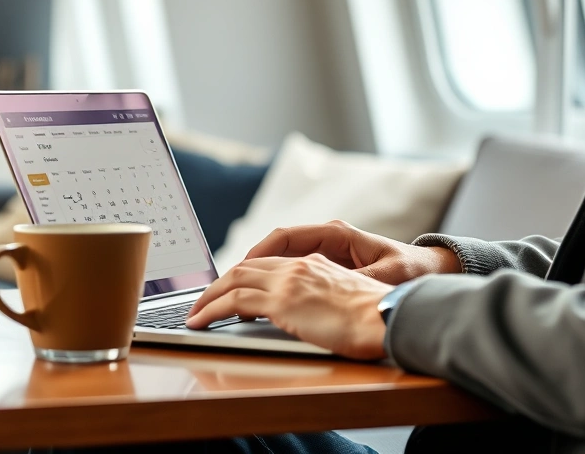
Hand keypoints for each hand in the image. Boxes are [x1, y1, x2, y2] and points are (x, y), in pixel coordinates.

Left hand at [186, 254, 393, 359]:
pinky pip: (234, 301)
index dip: (246, 274)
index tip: (231, 288)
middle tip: (204, 300)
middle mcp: (299, 267)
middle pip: (246, 267)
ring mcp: (289, 282)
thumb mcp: (351, 301)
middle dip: (220, 283)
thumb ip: (329, 301)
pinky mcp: (282, 301)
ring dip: (209, 297)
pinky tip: (200, 321)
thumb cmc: (380, 317)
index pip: (270, 263)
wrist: (390, 316)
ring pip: (234, 281)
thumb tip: (319, 317)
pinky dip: (211, 309)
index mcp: (317, 264)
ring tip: (194, 313)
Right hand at [243, 220, 459, 284]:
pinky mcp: (327, 268)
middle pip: (275, 247)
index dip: (258, 253)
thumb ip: (363, 281)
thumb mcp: (388, 277)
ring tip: (232, 296)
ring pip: (280, 260)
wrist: (429, 272)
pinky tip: (259, 303)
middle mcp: (327, 239)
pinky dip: (272, 285)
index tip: (239, 270)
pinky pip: (290, 272)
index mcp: (337, 234)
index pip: (285, 236)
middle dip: (246, 266)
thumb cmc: (410, 272)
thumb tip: (342, 288)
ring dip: (256, 276)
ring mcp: (325, 253)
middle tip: (222, 288)